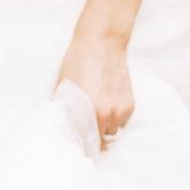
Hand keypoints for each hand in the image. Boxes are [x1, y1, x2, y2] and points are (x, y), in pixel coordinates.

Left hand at [55, 33, 134, 149]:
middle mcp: (105, 113)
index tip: (76, 146)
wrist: (102, 43)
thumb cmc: (78, 62)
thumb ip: (64, 108)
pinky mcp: (130, 104)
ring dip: (104, 128)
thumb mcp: (63, 87)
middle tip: (85, 133)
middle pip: (99, 140)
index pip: (83, 141)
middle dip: (91, 139)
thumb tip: (60, 124)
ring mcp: (120, 109)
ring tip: (96, 117)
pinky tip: (107, 107)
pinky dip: (115, 119)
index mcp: (86, 111)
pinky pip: (122, 121)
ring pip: (112, 131)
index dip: (80, 145)